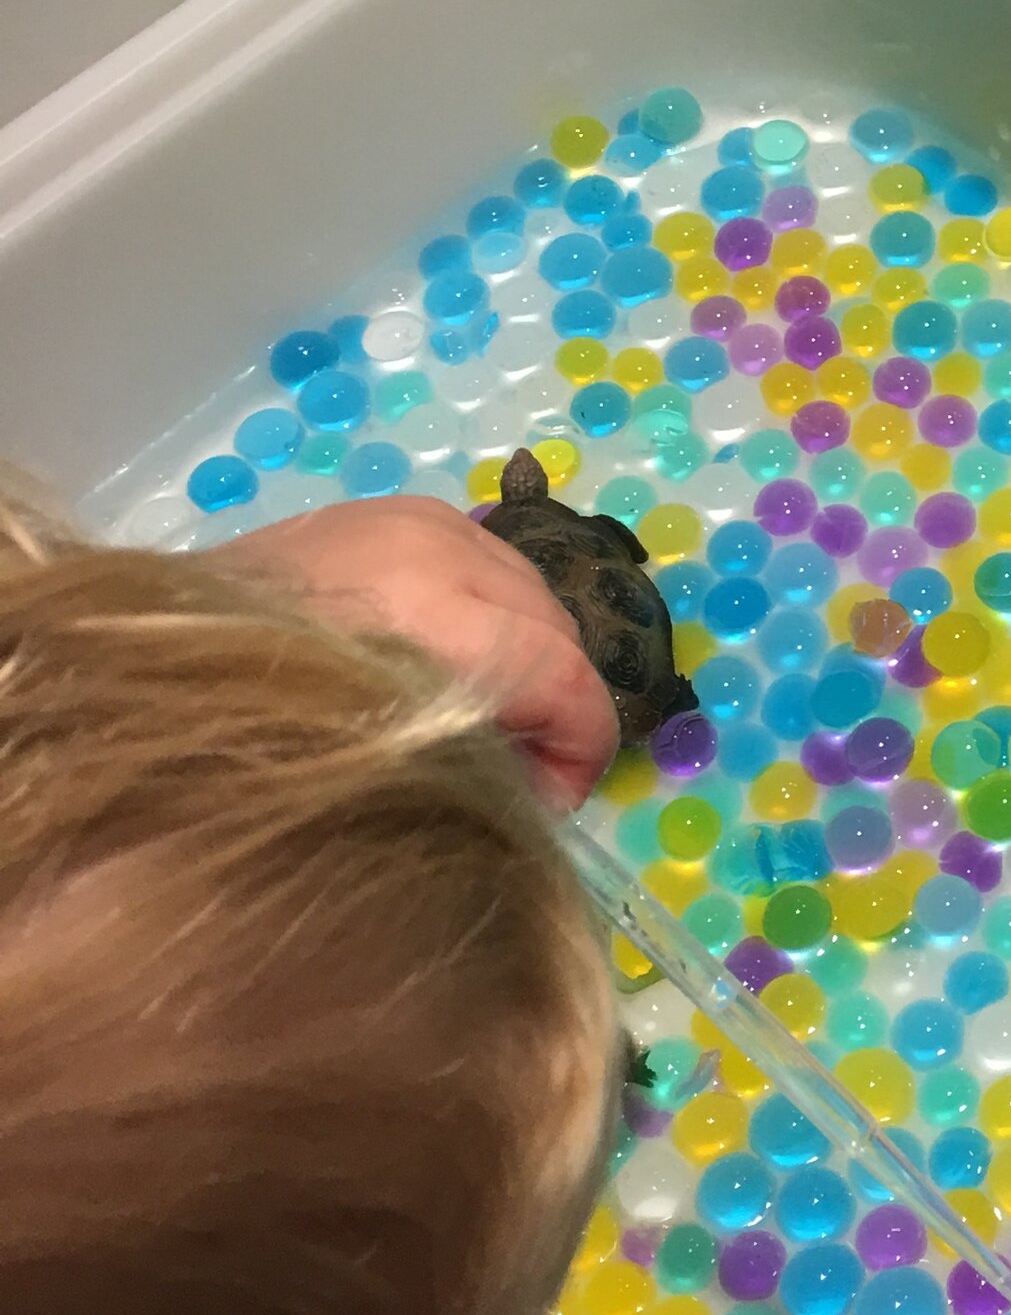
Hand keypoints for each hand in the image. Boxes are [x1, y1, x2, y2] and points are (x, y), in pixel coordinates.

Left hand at [227, 497, 617, 809]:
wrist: (126, 655)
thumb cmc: (243, 730)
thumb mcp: (371, 773)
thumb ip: (472, 770)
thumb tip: (533, 792)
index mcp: (434, 617)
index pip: (566, 679)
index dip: (581, 754)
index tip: (554, 805)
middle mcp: (438, 551)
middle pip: (558, 631)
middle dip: (559, 708)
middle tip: (522, 777)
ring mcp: (416, 519)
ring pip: (529, 589)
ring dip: (529, 657)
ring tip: (484, 717)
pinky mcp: (392, 509)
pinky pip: (483, 561)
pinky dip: (490, 613)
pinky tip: (448, 658)